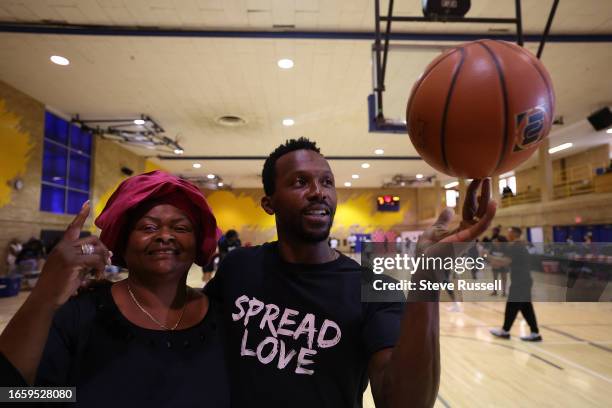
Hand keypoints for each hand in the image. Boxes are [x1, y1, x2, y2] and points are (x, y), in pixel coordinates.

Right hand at [30, 201, 110, 308]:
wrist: (45, 298)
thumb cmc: (58, 286)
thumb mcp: (70, 269)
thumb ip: (82, 259)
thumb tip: (102, 256)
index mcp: (62, 246)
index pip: (73, 227)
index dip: (81, 215)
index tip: (88, 203)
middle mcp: (64, 247)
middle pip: (92, 239)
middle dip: (103, 249)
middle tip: (108, 260)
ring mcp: (67, 253)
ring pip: (95, 250)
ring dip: (103, 262)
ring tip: (101, 272)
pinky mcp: (71, 262)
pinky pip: (95, 260)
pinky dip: (100, 268)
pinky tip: (98, 276)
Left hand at [412, 179, 496, 294]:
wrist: (424, 265)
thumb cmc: (428, 252)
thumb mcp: (435, 230)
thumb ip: (444, 220)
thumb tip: (449, 208)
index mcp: (462, 228)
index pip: (470, 207)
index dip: (473, 193)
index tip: (476, 179)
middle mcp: (469, 231)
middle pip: (478, 208)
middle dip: (482, 192)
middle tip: (484, 175)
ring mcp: (469, 235)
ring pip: (482, 214)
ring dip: (486, 198)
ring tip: (486, 181)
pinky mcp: (468, 239)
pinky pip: (481, 226)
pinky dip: (489, 215)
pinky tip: (493, 202)